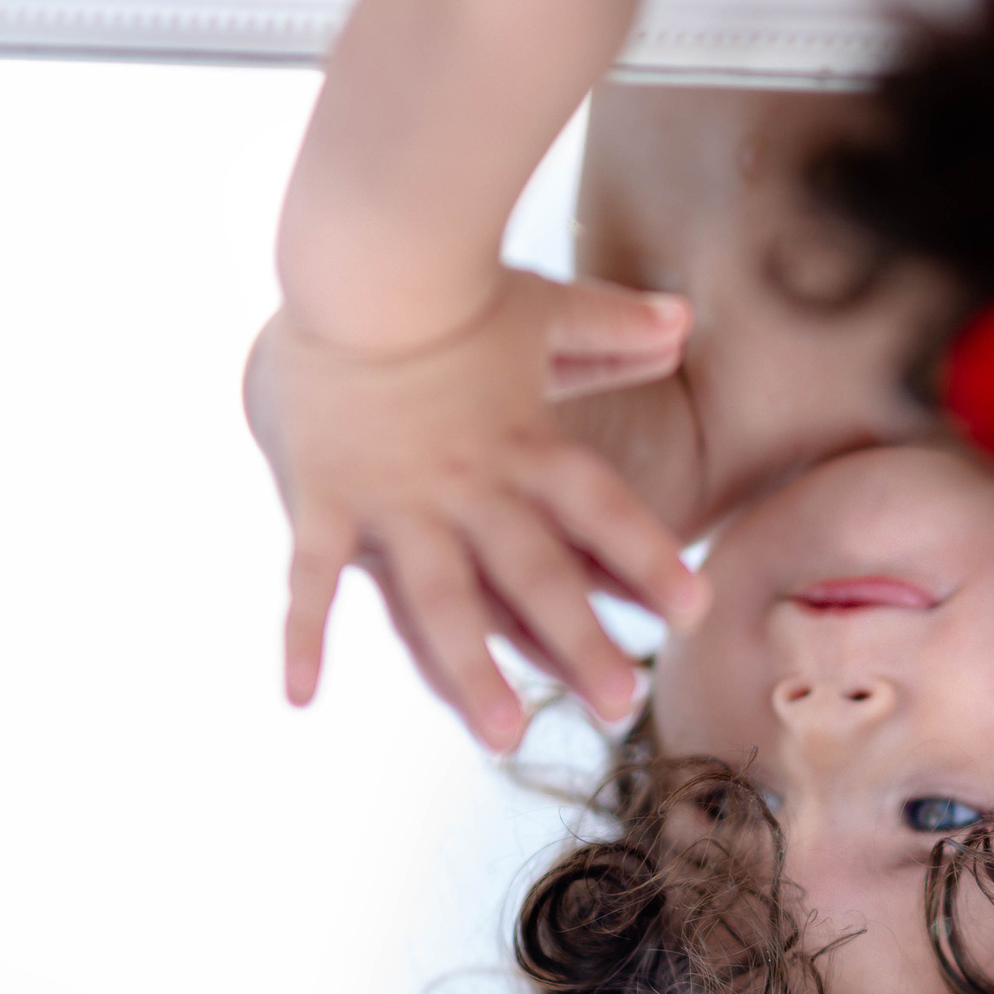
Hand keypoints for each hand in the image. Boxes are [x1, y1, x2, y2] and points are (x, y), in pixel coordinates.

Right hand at [244, 272, 706, 751]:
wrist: (351, 256)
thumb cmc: (450, 284)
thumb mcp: (543, 307)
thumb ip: (613, 328)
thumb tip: (687, 319)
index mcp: (524, 444)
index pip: (600, 509)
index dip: (645, 558)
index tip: (692, 610)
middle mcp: (468, 484)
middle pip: (533, 573)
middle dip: (579, 641)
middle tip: (621, 706)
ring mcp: (395, 500)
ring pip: (440, 601)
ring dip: (471, 672)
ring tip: (505, 737)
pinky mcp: (324, 501)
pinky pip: (311, 579)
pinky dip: (303, 636)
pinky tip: (301, 697)